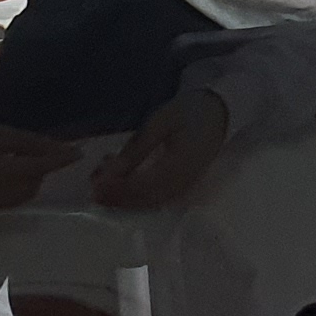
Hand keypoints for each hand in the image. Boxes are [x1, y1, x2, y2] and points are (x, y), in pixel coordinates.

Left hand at [91, 89, 233, 208]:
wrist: (222, 112)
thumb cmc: (190, 111)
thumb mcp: (158, 124)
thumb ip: (135, 151)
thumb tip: (109, 174)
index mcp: (178, 166)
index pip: (141, 188)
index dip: (117, 191)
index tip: (95, 186)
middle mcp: (183, 184)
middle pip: (144, 201)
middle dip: (116, 198)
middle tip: (93, 189)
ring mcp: (185, 188)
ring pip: (149, 203)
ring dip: (124, 198)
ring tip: (104, 182)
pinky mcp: (184, 187)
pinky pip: (157, 199)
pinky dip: (136, 195)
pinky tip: (123, 182)